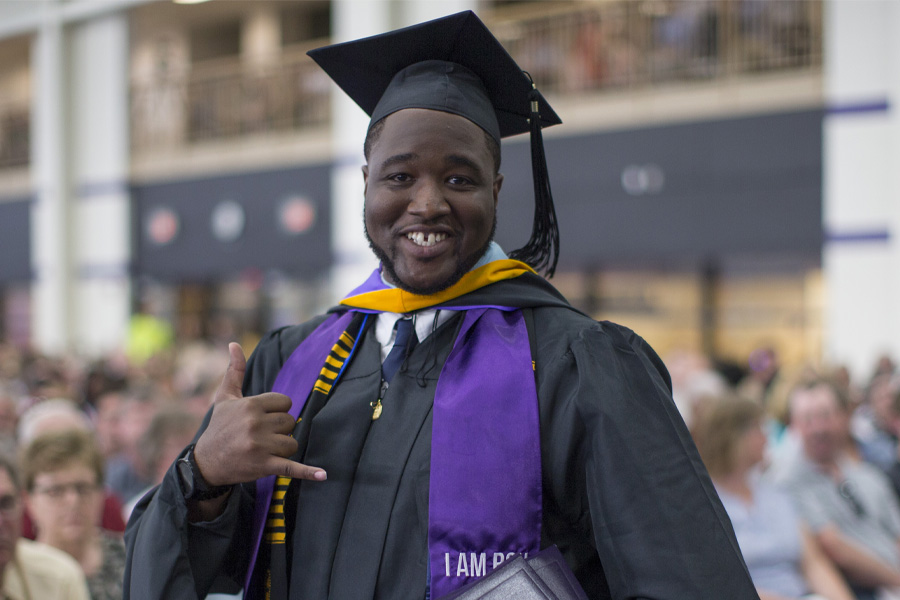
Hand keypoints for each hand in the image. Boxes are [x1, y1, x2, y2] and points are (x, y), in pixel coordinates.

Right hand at [193, 343, 326, 486]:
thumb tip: (234, 344)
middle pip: (290, 422)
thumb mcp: (225, 398)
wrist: (205, 462)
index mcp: (251, 405)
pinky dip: (307, 472)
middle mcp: (255, 424)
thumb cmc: (219, 427)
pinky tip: (322, 475)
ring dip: (283, 448)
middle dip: (280, 430)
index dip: (277, 411)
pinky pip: (290, 467)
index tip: (263, 419)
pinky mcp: (264, 465)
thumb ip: (234, 371)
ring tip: (264, 450)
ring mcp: (260, 445)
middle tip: (260, 437)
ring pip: (292, 442)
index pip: (286, 403)